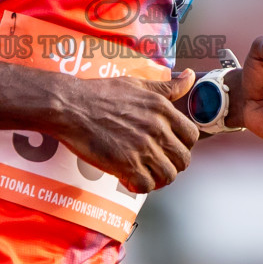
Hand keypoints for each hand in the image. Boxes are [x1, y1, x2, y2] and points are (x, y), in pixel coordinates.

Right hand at [51, 70, 198, 192]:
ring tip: (145, 173)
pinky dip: (140, 185)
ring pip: (168, 175)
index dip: (183, 145)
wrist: (71, 107)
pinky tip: (130, 178)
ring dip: (158, 178)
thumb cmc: (100, 94)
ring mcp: (143, 148)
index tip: (170, 147)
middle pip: (183, 159)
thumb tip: (189, 77)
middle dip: (172, 164)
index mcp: (162, 109)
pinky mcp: (126, 164)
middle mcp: (157, 129)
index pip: (191, 135)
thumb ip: (167, 86)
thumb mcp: (138, 84)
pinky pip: (147, 185)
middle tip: (158, 163)